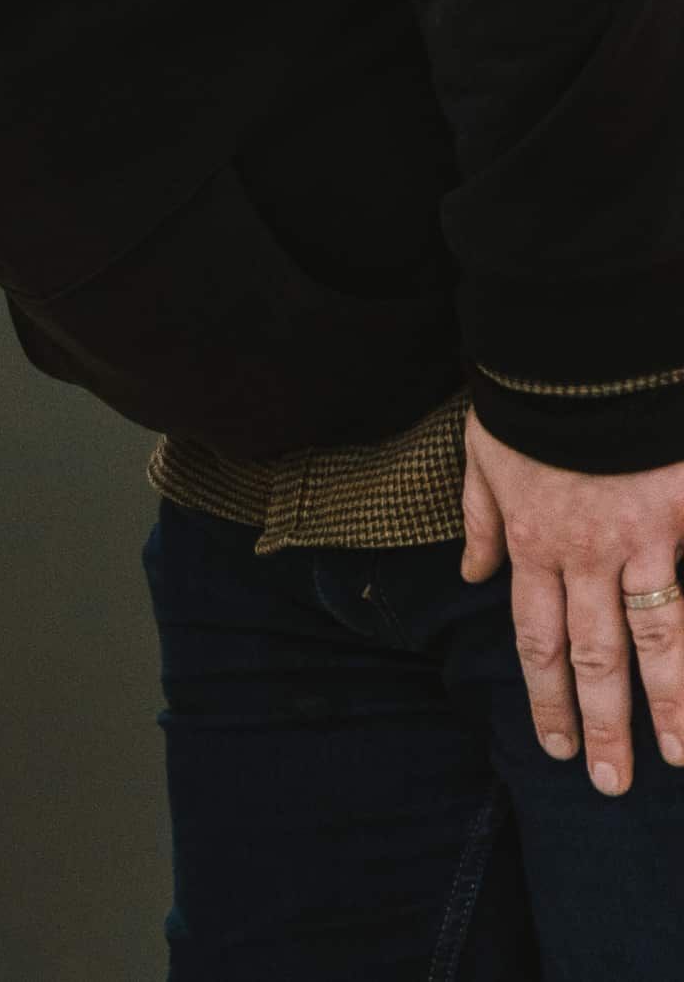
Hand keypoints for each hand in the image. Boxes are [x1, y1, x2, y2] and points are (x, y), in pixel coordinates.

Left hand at [461, 412, 683, 791]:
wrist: (574, 352)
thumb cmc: (528, 402)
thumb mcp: (481, 458)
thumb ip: (480, 523)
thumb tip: (473, 578)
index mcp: (531, 544)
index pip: (536, 640)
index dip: (547, 695)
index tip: (552, 743)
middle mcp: (582, 557)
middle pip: (594, 657)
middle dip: (602, 725)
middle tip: (608, 783)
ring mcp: (638, 542)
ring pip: (654, 640)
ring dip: (666, 706)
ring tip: (677, 759)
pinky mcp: (678, 521)